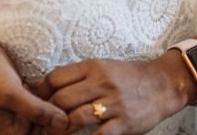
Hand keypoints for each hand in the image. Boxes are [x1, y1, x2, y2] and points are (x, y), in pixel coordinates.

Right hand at [0, 36, 68, 134]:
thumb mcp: (11, 94)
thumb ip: (38, 111)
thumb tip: (65, 124)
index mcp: (12, 133)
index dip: (61, 130)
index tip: (76, 114)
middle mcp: (18, 125)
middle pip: (49, 128)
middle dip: (63, 116)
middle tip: (79, 100)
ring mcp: (23, 110)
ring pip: (49, 114)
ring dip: (60, 105)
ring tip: (74, 91)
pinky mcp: (26, 96)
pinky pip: (45, 101)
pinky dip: (54, 95)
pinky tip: (65, 85)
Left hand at [34, 56, 192, 134]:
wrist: (162, 85)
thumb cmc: (128, 77)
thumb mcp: (102, 67)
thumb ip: (78, 75)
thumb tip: (47, 85)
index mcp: (93, 67)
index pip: (55, 78)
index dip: (40, 92)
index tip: (35, 103)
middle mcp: (101, 83)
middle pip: (61, 99)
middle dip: (47, 115)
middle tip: (40, 125)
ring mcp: (112, 104)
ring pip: (75, 118)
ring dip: (60, 130)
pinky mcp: (123, 123)